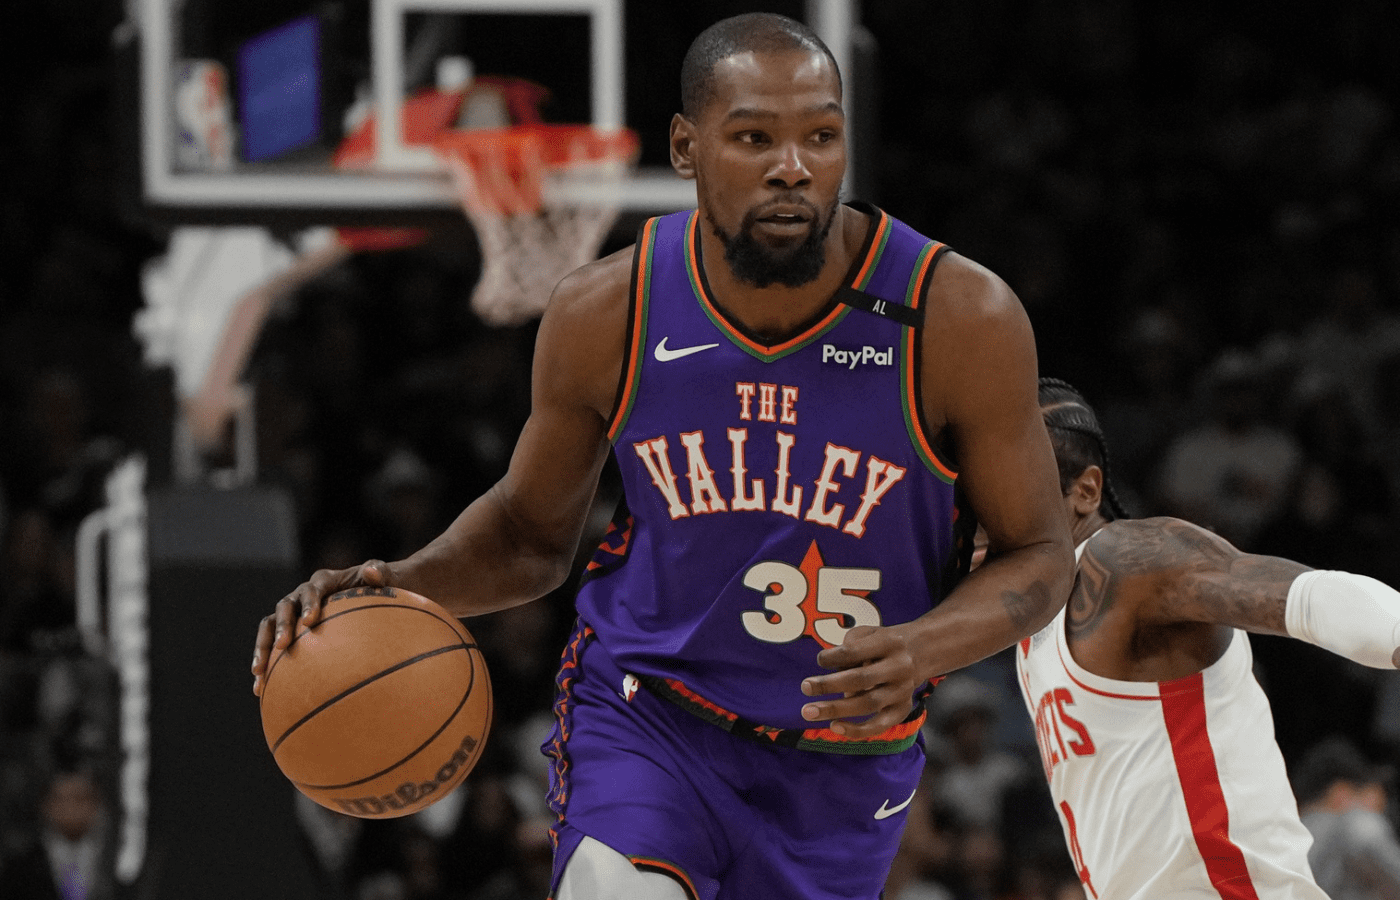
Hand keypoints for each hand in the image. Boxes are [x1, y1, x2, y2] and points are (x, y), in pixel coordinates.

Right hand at [251, 559, 391, 695]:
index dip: (307, 604)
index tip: (309, 622)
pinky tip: (261, 690)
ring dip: (263, 646)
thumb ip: (380, 572)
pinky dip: (267, 665)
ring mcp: (295, 612)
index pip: (311, 590)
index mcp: (325, 581)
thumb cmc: (386, 585)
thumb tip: (371, 571)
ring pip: (270, 626)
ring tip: (259, 672)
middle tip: (283, 646)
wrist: (380, 594)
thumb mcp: (388, 576)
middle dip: (282, 626)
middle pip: (284, 607)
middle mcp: (304, 594)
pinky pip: (273, 646)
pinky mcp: (291, 631)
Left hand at [799, 625, 924, 737]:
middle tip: (804, 687)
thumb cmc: (882, 643)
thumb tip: (831, 672)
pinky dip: (857, 730)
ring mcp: (902, 690)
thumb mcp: (868, 633)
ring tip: (808, 711)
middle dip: (829, 685)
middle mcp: (899, 667)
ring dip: (836, 709)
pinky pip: (879, 725)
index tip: (819, 661)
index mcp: (888, 643)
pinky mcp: (903, 709)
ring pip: (868, 703)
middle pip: (860, 679)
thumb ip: (849, 647)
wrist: (921, 652)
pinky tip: (834, 727)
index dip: (834, 657)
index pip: (856, 651)